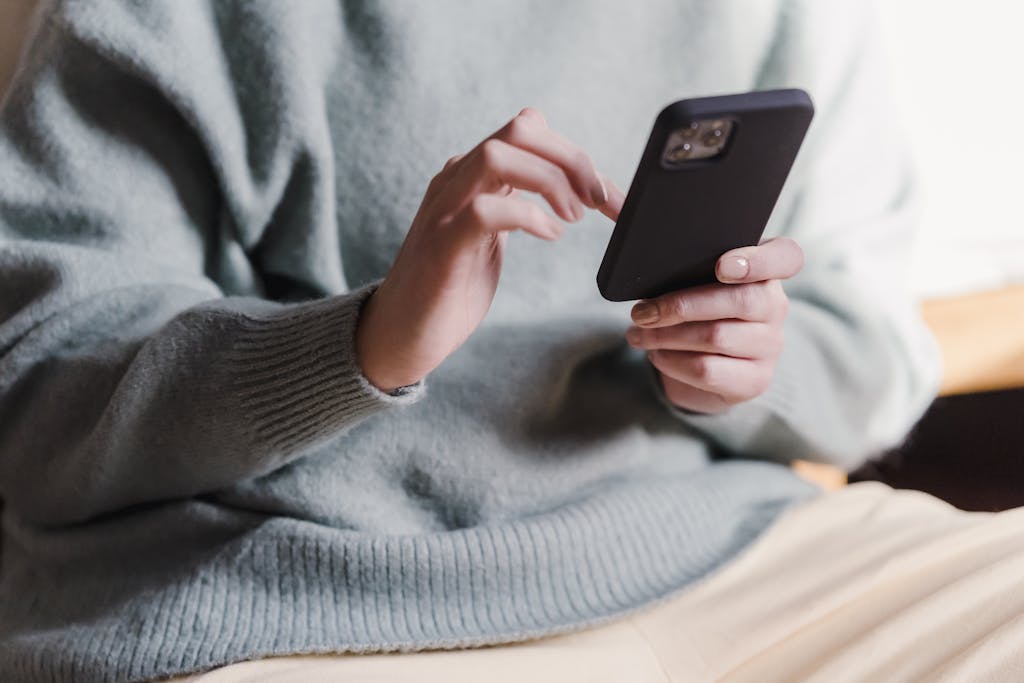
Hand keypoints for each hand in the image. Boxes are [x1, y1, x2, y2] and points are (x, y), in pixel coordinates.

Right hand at [356, 108, 624, 391]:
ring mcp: (445, 210)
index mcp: (471, 176)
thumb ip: (517, 203)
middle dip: (571, 159)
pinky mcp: (442, 246)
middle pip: (519, 130)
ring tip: (572, 218)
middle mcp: (455, 181)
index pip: (529, 130)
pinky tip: (549, 235)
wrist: (400, 334)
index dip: (576, 155)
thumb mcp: (492, 236)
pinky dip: (527, 216)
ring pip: (498, 155)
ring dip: (550, 181)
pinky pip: (485, 210)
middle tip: (598, 201)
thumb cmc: (450, 288)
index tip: (608, 196)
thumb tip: (568, 187)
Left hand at [625, 238, 803, 413]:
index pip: (787, 256)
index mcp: (766, 270)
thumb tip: (610, 203)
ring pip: (716, 336)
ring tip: (636, 332)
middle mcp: (776, 306)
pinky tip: (656, 354)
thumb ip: (663, 244)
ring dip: (665, 335)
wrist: (708, 370)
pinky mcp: (754, 381)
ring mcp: (769, 346)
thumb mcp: (686, 276)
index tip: (723, 265)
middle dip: (680, 304)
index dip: (759, 260)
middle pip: (739, 299)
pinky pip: (708, 369)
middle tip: (640, 311)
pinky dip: (672, 361)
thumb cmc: (694, 310)